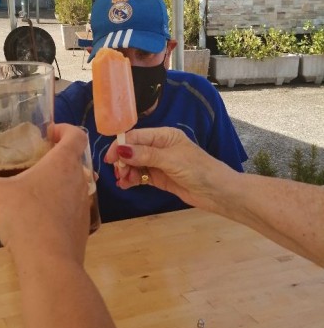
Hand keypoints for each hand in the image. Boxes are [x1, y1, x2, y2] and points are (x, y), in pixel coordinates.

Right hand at [0, 124, 89, 265]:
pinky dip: (60, 208)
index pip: (76, 135)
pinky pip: (72, 210)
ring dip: (60, 184)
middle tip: (37, 163)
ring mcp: (84, 205)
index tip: (50, 133)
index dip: (65, 129)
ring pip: (75, 186)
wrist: (49, 262)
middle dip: (58, 159)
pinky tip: (39, 219)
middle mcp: (80, 180)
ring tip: (35, 191)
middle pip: (76, 161)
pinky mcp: (82, 228)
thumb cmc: (26, 217)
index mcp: (63, 163)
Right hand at [104, 127, 231, 211]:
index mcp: (164, 136)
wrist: (218, 192)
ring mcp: (159, 163)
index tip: (109, 158)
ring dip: (126, 171)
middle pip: (133, 150)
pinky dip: (131, 180)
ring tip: (123, 182)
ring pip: (135, 164)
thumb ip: (145, 155)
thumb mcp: (171, 160)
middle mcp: (159, 147)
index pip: (136, 137)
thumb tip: (121, 150)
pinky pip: (140, 176)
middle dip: (123, 160)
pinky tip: (125, 185)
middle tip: (118, 173)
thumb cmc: (198, 170)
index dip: (121, 146)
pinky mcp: (160, 177)